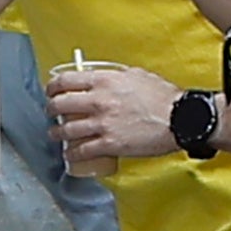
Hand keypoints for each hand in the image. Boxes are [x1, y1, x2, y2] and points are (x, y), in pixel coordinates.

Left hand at [44, 57, 187, 172]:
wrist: (180, 118)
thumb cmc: (163, 97)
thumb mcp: (137, 75)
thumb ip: (116, 76)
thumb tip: (106, 77)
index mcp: (104, 81)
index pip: (66, 81)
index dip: (52, 87)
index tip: (51, 91)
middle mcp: (98, 101)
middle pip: (60, 104)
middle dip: (50, 109)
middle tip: (51, 112)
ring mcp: (102, 124)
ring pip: (66, 130)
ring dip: (57, 133)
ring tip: (55, 134)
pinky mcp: (109, 144)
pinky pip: (82, 150)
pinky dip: (72, 154)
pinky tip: (70, 154)